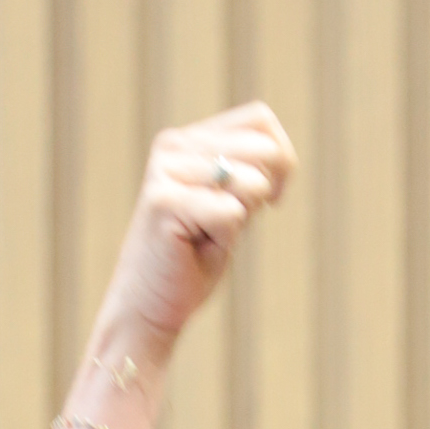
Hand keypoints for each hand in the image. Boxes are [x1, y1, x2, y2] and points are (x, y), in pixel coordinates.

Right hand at [98, 102, 296, 349]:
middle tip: (233, 225)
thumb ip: (248, 176)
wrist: (147, 307)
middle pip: (264, 148)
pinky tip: (196, 249)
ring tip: (206, 237)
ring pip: (251, 181)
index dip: (282, 160)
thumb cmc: (191, 261)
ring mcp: (165, 171)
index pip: (260, 120)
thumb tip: (280, 153)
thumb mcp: (229, 209)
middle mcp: (173, 146)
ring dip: (241, 221)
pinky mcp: (163, 202)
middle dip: (266, 194)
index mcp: (188, 141)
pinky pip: (232, 212)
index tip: (272, 199)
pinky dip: (226, 240)